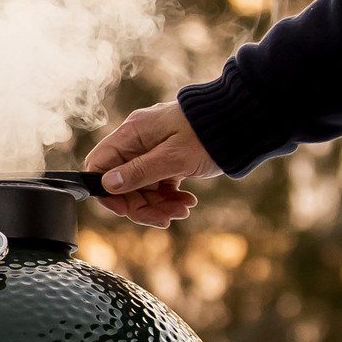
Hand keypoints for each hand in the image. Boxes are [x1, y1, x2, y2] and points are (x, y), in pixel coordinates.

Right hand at [85, 100, 215, 225]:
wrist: (241, 122)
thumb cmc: (208, 134)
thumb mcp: (174, 158)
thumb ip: (140, 171)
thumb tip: (107, 185)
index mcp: (132, 133)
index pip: (100, 165)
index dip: (108, 191)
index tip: (125, 210)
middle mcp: (138, 141)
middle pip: (123, 182)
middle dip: (141, 204)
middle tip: (165, 219)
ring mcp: (153, 150)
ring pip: (142, 187)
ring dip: (159, 204)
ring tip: (183, 210)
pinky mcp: (169, 159)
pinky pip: (159, 184)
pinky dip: (169, 197)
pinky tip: (187, 202)